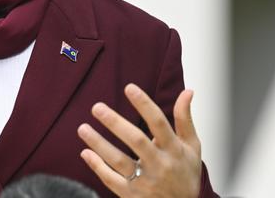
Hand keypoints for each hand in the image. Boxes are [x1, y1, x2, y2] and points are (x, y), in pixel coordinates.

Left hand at [77, 84, 200, 197]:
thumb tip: (187, 92)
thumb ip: (185, 119)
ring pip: (119, 161)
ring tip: (82, 128)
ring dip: (99, 144)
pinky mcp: (132, 195)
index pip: (159, 123)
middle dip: (115, 123)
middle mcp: (159, 165)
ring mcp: (145, 181)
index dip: (145, 105)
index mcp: (173, 149)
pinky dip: (97, 166)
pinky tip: (85, 152)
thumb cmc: (186, 174)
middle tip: (97, 107)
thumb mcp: (192, 146)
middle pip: (136, 141)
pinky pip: (111, 180)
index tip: (129, 88)